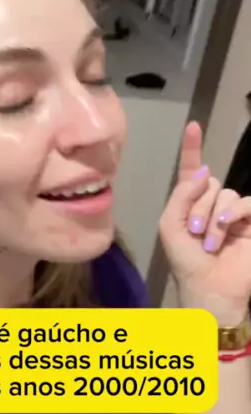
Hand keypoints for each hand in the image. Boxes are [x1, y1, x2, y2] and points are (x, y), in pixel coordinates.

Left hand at [159, 121, 250, 325]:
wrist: (209, 288)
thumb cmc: (186, 261)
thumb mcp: (171, 225)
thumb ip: (182, 194)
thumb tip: (206, 172)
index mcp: (190, 204)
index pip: (192, 171)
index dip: (192, 148)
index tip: (193, 125)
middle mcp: (213, 205)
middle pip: (210, 182)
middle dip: (199, 205)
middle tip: (194, 232)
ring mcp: (234, 214)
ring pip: (226, 193)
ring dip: (213, 217)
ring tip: (208, 241)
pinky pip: (247, 203)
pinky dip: (233, 214)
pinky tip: (226, 229)